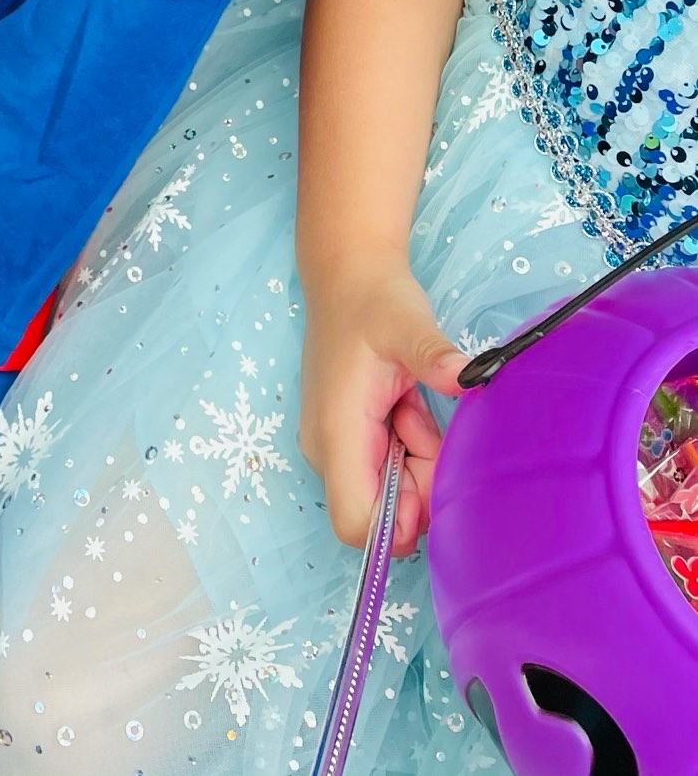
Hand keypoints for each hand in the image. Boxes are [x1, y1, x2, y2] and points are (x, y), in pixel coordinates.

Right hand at [299, 264, 462, 554]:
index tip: (431, 477)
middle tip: (428, 426)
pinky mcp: (348, 439)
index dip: (400, 522)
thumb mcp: (406, 324)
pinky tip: (406, 405)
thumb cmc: (373, 301)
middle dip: (421, 484)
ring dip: (418, 461)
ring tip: (415, 406)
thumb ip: (434, 357)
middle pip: (383, 512)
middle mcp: (329, 451)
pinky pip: (388, 468)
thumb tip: (470, 376)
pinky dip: (410, 447)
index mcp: (337, 433)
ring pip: (391, 491)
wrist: (347, 276)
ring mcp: (337, 447)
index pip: (356, 524)